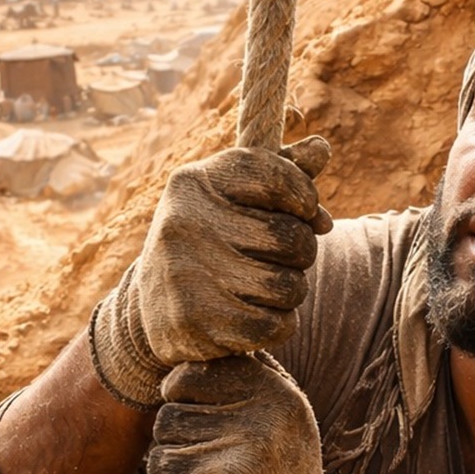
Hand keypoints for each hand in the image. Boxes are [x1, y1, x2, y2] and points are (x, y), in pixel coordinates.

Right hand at [90, 140, 332, 405]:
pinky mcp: (195, 322)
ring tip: (261, 288)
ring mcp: (186, 273)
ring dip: (288, 292)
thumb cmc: (212, 240)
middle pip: (293, 238)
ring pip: (289, 286)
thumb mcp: (237, 198)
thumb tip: (321, 148)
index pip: (279, 177)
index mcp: (195, 182)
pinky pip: (276, 326)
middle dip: (299, 253)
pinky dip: (278, 325)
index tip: (304, 212)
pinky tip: (255, 316)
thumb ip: (282, 171)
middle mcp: (186, 222)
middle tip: (276, 258)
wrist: (154, 306)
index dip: (305, 198)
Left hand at [144, 356, 371, 473]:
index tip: (208, 423)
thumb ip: (252, 374)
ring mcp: (229, 471)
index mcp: (273, 397)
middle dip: (181, 445)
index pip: (187, 376)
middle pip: (167, 419)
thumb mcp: (287, 417)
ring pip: (158, 460)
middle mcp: (254, 428)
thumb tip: (204, 343)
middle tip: (223, 471)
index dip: (184, 399)